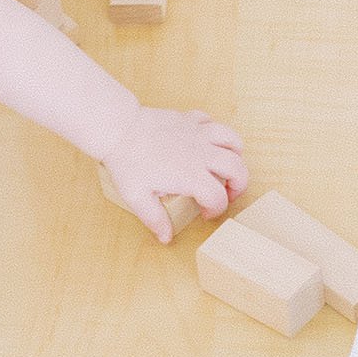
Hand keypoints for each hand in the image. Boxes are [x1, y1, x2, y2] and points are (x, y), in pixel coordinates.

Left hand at [101, 107, 246, 243]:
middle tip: (226, 193)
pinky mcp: (189, 119)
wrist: (118, 129)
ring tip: (225, 166)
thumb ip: (155, 219)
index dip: (216, 211)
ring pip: (233, 141)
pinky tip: (205, 143)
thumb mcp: (137, 197)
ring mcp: (198, 134)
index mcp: (191, 176)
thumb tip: (166, 237)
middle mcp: (201, 154)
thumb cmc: (126, 161)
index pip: (218, 198)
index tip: (205, 214)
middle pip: (238, 169)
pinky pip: (213, 123)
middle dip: (239, 185)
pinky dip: (215, 134)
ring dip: (235, 156)